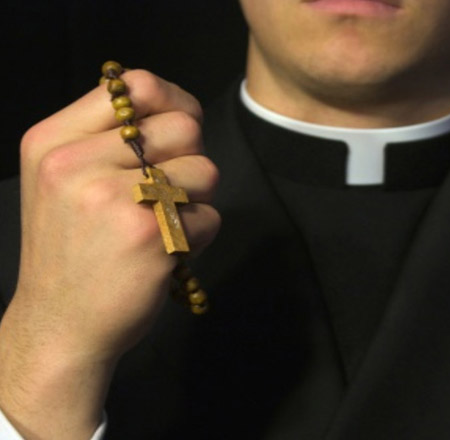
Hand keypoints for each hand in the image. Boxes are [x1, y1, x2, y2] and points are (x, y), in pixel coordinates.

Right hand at [0, 70, 219, 438]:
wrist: (60, 326)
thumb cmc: (71, 251)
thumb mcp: (62, 181)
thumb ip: (107, 140)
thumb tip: (176, 107)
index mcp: (53, 141)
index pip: (134, 85)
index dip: (173, 101)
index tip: (180, 128)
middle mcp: (76, 163)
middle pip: (183, 127)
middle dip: (190, 160)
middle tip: (169, 193)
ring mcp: (113, 198)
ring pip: (205, 171)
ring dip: (197, 201)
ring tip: (164, 225)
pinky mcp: (149, 235)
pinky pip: (209, 217)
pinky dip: (199, 237)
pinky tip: (166, 253)